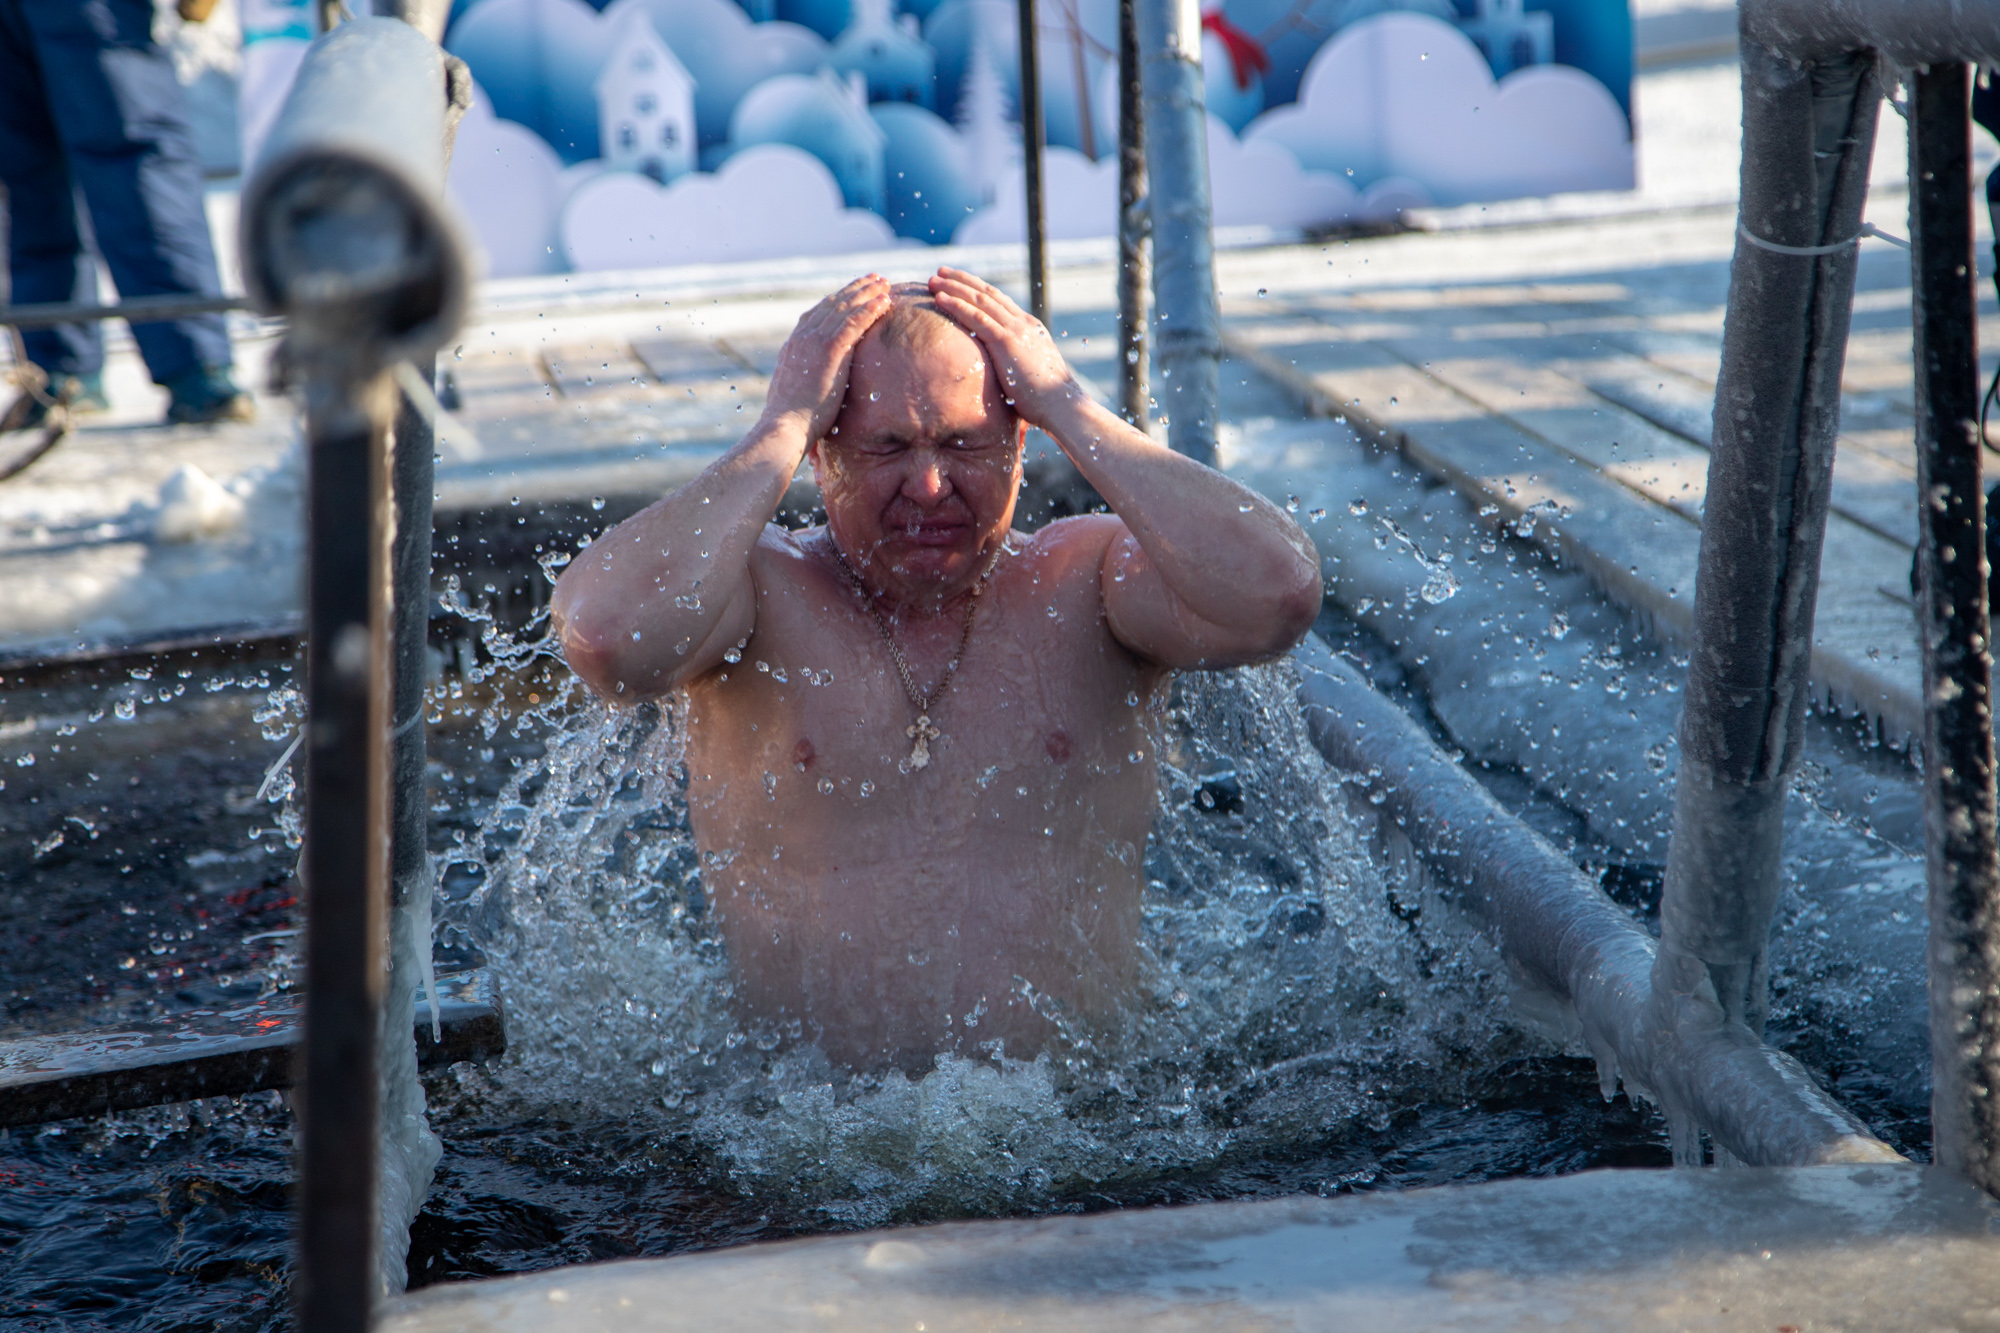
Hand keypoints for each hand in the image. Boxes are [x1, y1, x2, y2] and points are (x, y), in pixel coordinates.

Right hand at [763, 274, 891, 442]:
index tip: (852, 293)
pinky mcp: (830, 349)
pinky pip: (854, 322)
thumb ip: (807, 381)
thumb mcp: (797, 393)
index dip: (838, 300)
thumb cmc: (792, 422)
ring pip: (845, 307)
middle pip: (832, 304)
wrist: (785, 427)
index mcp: (794, 345)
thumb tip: (814, 388)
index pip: (817, 314)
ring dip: (866, 292)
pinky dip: (870, 308)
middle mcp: (802, 337)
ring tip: (884, 283)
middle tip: (873, 278)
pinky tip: (884, 300)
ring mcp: (815, 341)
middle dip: (854, 289)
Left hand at [928, 267, 1081, 427]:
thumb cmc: (1047, 400)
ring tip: (933, 279)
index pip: (1000, 302)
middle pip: (988, 293)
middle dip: (962, 280)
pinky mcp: (1006, 341)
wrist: (1062, 405)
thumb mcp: (1031, 374)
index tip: (960, 282)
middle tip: (941, 272)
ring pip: (979, 300)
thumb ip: (1016, 364)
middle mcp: (1023, 323)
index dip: (978, 289)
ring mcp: (1015, 330)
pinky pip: (976, 318)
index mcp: (1030, 328)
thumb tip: (1003, 374)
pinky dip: (957, 305)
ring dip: (954, 288)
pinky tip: (940, 299)